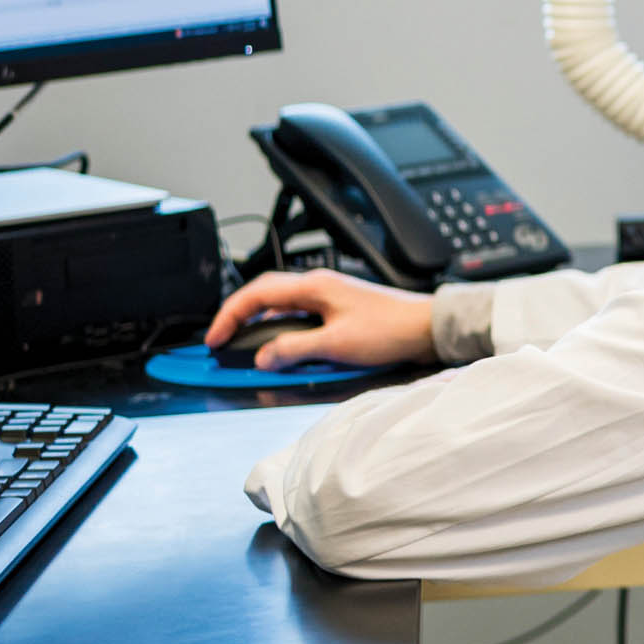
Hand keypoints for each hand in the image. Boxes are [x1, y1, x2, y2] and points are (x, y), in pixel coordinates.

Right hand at [204, 268, 437, 370]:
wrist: (429, 328)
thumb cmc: (392, 328)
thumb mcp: (337, 344)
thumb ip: (295, 350)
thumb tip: (263, 357)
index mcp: (314, 287)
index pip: (256, 294)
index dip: (229, 316)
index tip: (214, 339)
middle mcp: (319, 287)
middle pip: (264, 295)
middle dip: (238, 316)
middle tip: (221, 340)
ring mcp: (329, 297)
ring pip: (282, 307)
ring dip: (261, 324)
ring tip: (245, 345)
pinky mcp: (340, 311)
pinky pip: (300, 317)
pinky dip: (283, 331)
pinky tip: (281, 347)